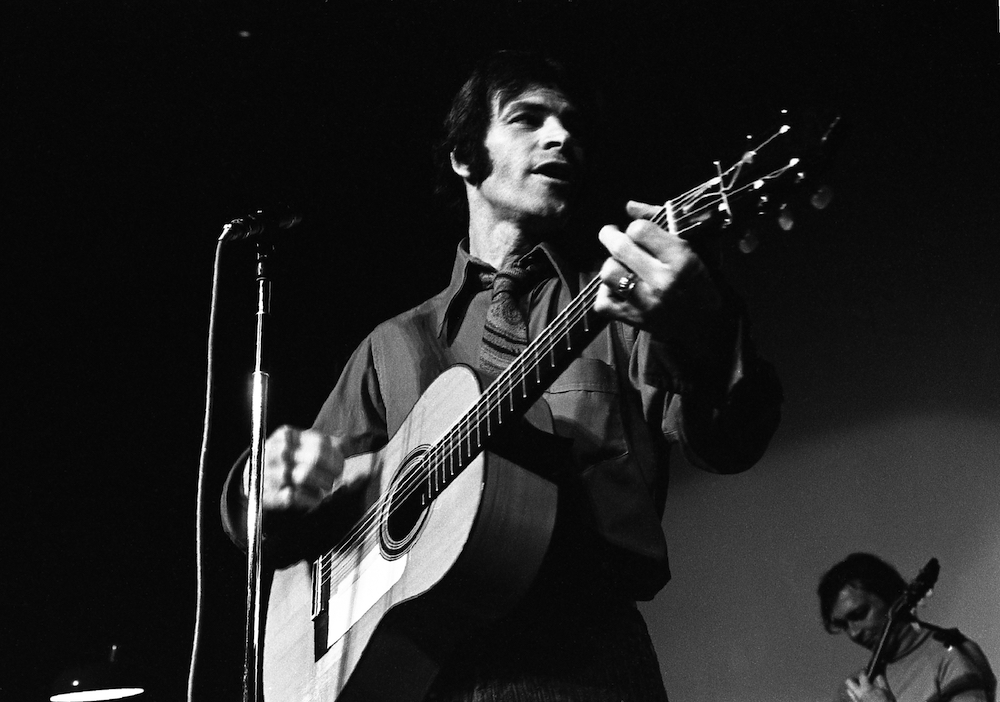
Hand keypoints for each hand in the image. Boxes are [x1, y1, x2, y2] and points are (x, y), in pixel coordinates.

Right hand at [243, 425, 362, 511]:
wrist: (253, 477)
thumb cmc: (287, 460)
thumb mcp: (302, 445)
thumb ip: (327, 443)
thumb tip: (351, 444)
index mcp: (287, 434)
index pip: (322, 444)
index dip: (336, 457)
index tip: (341, 465)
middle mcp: (276, 451)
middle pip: (315, 459)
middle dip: (332, 471)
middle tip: (335, 478)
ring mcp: (270, 472)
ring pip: (306, 477)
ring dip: (323, 485)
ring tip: (324, 488)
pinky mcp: (268, 494)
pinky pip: (295, 497)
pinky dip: (311, 500)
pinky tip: (315, 499)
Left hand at [593, 200, 722, 339]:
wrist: (706, 326)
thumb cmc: (699, 281)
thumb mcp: (692, 248)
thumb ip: (660, 222)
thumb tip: (628, 206)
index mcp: (681, 259)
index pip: (639, 230)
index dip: (635, 227)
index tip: (637, 232)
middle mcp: (663, 282)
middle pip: (619, 248)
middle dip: (610, 235)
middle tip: (611, 234)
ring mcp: (646, 304)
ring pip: (608, 273)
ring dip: (611, 265)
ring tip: (620, 265)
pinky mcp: (634, 321)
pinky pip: (602, 302)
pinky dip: (606, 294)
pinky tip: (617, 289)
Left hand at [845, 673, 894, 701]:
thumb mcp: (887, 692)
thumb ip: (882, 681)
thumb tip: (879, 674)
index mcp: (867, 688)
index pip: (861, 675)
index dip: (863, 671)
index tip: (865, 670)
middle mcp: (859, 694)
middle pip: (849, 682)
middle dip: (853, 679)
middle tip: (860, 679)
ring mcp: (857, 700)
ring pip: (849, 690)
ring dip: (853, 688)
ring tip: (861, 688)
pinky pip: (853, 698)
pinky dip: (856, 695)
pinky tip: (863, 696)